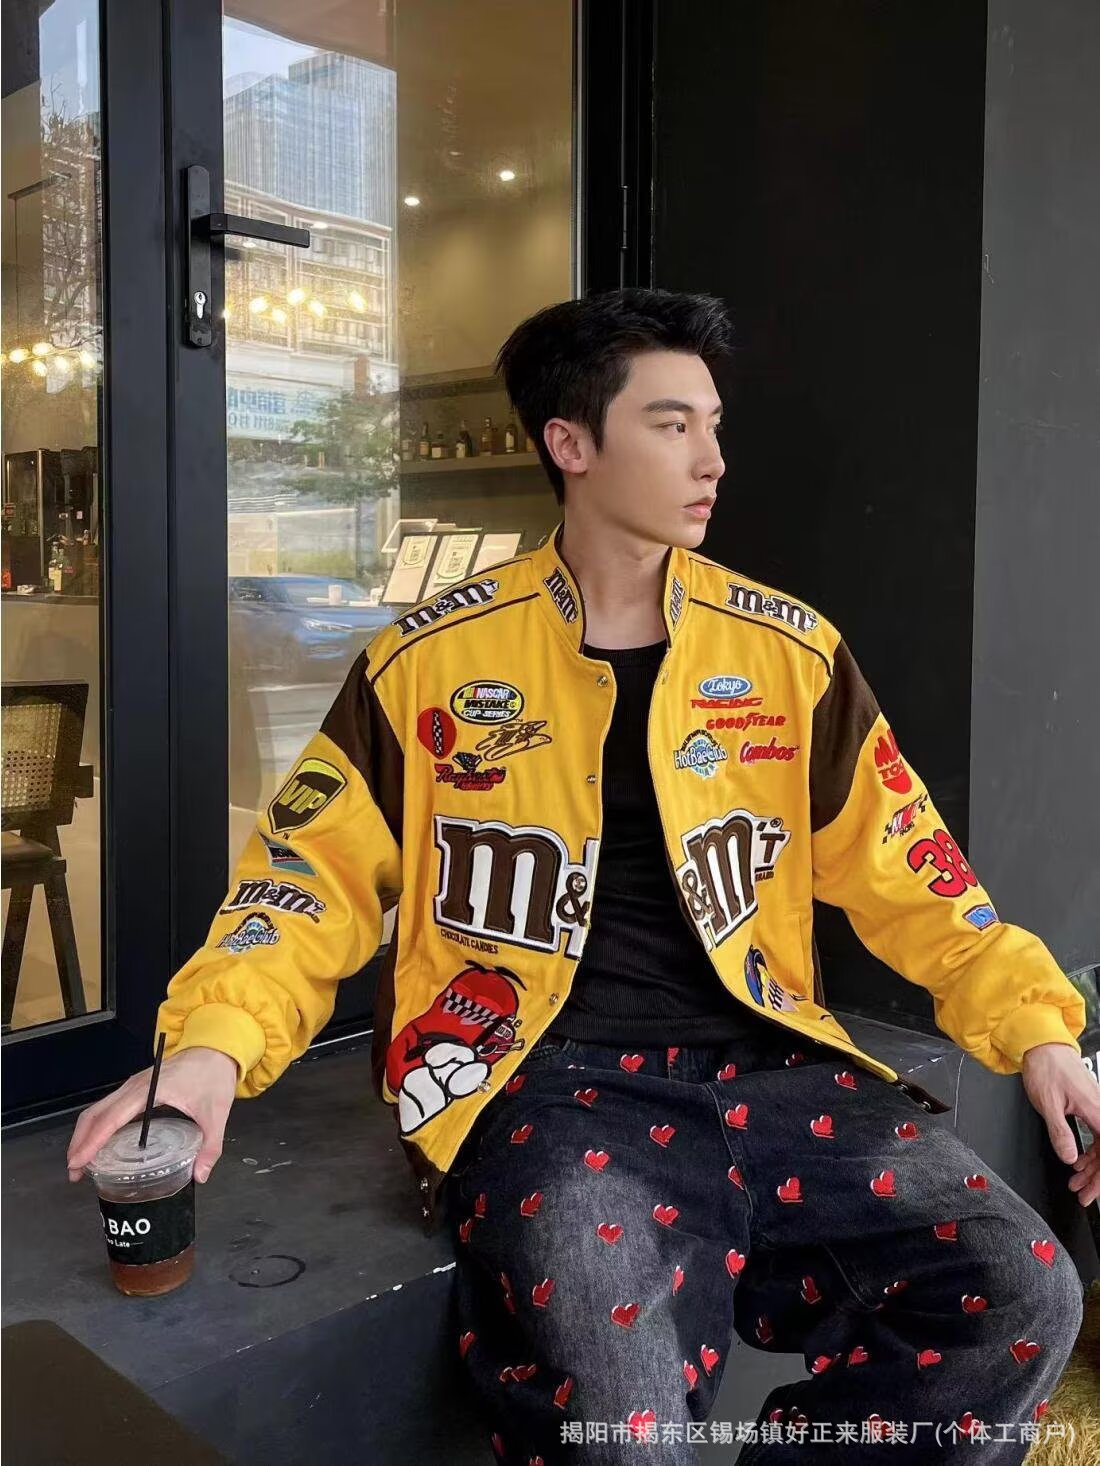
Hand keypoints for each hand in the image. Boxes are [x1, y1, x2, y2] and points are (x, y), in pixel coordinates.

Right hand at [66, 1046, 238, 1184]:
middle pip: (95, 1114)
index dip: (92, 1142)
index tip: (78, 1162)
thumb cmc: (214, 1076)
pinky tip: (99, 1145)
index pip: (112, 1118)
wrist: (216, 1049)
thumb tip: (200, 1175)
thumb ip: (210, 1147)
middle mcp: (135, 1086)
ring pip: (98, 1109)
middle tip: (75, 1172)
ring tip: (81, 1164)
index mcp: (149, 1090)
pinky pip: (108, 1107)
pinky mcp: (136, 1087)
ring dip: (85, 1135)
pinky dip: (97, 1126)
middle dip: (80, 1143)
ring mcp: (133, 1085)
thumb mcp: (217, 1114)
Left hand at [1020, 1042, 1099, 1205]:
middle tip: (1082, 1193)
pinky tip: (1078, 1161)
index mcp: (1096, 1110)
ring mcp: (1098, 1108)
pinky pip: (1097, 1135)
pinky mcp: (1092, 1107)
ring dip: (1091, 1166)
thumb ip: (1060, 1132)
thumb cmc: (1046, 1067)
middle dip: (1096, 1176)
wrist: (1043, 1045)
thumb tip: (1070, 1157)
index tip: (1090, 1191)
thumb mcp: (1048, 1104)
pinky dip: (1088, 1151)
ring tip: (1076, 1181)